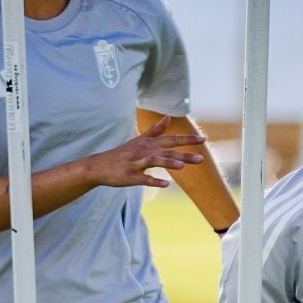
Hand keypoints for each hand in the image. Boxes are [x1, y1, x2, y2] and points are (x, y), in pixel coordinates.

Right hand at [88, 115, 205, 189]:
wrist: (100, 166)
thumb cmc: (122, 153)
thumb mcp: (139, 140)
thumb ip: (155, 130)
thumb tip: (168, 118)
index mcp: (149, 143)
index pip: (171, 140)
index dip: (187, 140)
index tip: (203, 140)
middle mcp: (144, 151)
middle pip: (167, 152)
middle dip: (184, 154)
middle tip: (201, 159)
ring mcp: (137, 164)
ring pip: (155, 162)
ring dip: (168, 163)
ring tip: (182, 167)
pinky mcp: (130, 176)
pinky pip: (143, 179)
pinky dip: (153, 181)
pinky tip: (165, 185)